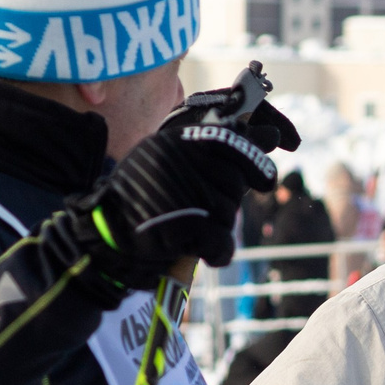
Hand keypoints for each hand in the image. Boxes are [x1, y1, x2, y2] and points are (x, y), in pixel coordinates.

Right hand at [52, 68, 302, 289]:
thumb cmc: (143, 204)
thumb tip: (273, 137)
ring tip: (189, 227)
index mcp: (173, 138)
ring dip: (217, 224)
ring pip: (228, 207)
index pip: (231, 132)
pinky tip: (204, 252)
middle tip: (215, 204)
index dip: (261, 146)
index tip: (284, 153)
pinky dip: (217, 251)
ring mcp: (177, 189)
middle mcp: (175, 156)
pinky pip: (220, 240)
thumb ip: (220, 150)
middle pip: (235, 174)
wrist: (101, 241)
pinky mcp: (180, 225)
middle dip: (233, 192)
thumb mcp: (174, 165)